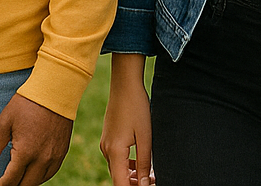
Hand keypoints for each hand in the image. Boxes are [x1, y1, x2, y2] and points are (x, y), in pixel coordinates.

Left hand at [0, 93, 72, 185]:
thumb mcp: (5, 123)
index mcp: (25, 152)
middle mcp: (42, 158)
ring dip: (26, 183)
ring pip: (39, 182)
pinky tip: (32, 173)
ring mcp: (54, 156)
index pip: (10, 181)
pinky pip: (51, 173)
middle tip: (3, 184)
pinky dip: (40, 177)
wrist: (56, 90)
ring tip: (16, 179)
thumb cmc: (27, 104)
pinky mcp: (63, 151)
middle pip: (25, 185)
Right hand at [101, 54, 153, 185]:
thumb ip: (144, 163)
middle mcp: (106, 150)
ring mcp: (106, 144)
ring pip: (118, 169)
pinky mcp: (108, 138)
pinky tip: (141, 163)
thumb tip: (145, 184)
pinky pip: (117, 159)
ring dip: (133, 176)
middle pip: (118, 178)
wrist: (125, 84)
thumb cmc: (137, 107)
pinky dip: (127, 165)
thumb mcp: (146, 137)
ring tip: (151, 174)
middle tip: (154, 180)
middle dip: (135, 183)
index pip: (121, 183)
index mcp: (115, 152)